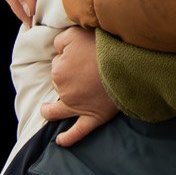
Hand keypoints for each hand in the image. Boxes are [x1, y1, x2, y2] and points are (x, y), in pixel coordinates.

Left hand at [41, 26, 116, 146]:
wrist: (124, 62)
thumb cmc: (101, 46)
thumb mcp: (74, 33)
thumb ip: (60, 41)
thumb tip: (56, 51)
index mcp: (59, 71)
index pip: (57, 63)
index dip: (66, 57)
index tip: (79, 53)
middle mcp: (65, 91)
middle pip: (58, 83)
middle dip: (65, 77)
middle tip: (82, 68)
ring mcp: (78, 107)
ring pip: (59, 107)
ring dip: (54, 108)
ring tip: (50, 108)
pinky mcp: (93, 117)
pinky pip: (77, 132)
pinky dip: (68, 138)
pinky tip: (60, 141)